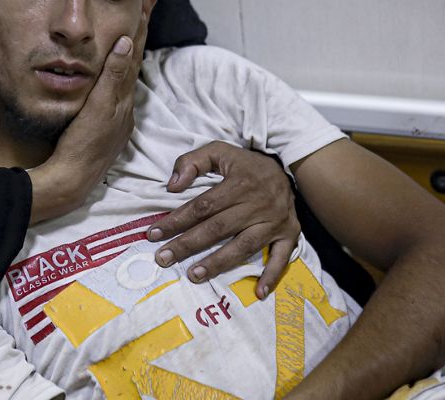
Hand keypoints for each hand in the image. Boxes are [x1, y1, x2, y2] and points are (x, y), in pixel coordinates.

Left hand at [28, 15, 149, 223]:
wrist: (72, 181)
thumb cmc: (74, 155)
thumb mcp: (90, 120)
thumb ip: (99, 96)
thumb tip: (108, 78)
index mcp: (120, 103)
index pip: (131, 59)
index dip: (139, 31)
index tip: (145, 3)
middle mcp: (124, 102)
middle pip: (137, 54)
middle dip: (145, 20)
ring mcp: (118, 107)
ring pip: (130, 63)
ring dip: (138, 31)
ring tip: (144, 3)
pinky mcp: (106, 114)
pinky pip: (116, 80)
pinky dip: (122, 59)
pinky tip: (122, 39)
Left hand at [146, 141, 298, 297]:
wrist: (288, 169)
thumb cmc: (246, 165)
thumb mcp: (219, 151)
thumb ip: (192, 162)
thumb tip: (173, 186)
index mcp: (240, 183)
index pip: (203, 206)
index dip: (177, 220)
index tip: (154, 234)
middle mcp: (258, 204)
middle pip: (218, 228)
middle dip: (188, 245)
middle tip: (164, 259)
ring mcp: (275, 221)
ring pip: (244, 246)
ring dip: (219, 263)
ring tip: (194, 275)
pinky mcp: (289, 234)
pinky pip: (281, 257)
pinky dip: (272, 276)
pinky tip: (258, 293)